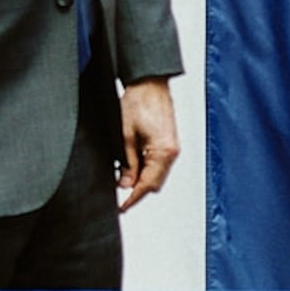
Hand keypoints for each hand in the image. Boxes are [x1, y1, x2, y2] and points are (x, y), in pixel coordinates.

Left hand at [118, 76, 181, 211]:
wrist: (149, 82)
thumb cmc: (138, 102)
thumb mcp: (124, 137)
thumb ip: (127, 164)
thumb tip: (124, 185)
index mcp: (164, 151)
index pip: (148, 185)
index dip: (133, 198)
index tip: (121, 207)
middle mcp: (172, 151)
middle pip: (155, 183)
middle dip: (137, 190)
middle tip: (117, 194)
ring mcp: (172, 147)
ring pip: (157, 174)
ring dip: (141, 178)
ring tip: (122, 176)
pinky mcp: (169, 142)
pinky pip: (158, 163)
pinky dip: (146, 168)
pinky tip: (132, 165)